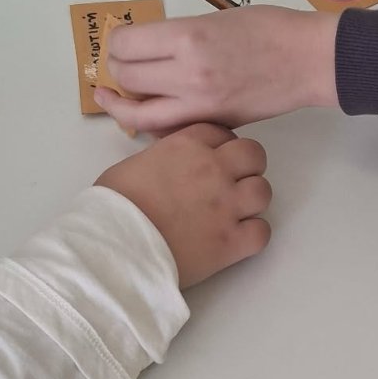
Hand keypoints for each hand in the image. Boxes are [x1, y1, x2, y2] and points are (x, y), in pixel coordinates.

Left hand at [93, 7, 339, 135]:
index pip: (126, 45)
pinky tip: (149, 112)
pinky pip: (167, 128)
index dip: (117, 43)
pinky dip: (151, 122)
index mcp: (188, 37)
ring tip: (111, 97)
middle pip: (126, 77)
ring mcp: (200, 104)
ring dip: (121, 103)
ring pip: (138, 113)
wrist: (309, 60)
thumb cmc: (270, 30)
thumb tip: (149, 48)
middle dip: (116, 69)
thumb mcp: (216, 18)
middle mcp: (188, 73)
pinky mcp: (213, 122)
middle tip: (120, 64)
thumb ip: (180, 36)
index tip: (121, 41)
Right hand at [96, 123, 270, 287]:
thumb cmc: (113, 206)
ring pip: (263, 192)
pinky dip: (252, 236)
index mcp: (187, 145)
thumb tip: (171, 168)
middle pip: (254, 155)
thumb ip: (164, 158)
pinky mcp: (231, 242)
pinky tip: (236, 239)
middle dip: (247, 167)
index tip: (215, 159)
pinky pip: (262, 232)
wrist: (114, 245)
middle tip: (232, 184)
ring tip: (234, 213)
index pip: (221, 133)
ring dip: (251, 201)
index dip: (221, 146)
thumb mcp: (135, 164)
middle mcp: (213, 169)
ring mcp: (226, 205)